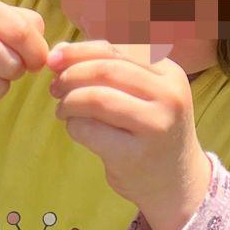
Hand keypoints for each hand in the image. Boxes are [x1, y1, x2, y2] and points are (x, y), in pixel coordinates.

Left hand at [48, 39, 212, 229]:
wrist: (176, 181)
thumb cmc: (150, 131)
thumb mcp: (143, 93)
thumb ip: (109, 69)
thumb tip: (59, 52)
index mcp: (168, 72)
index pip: (116, 48)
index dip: (79, 50)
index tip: (54, 59)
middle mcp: (168, 95)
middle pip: (105, 70)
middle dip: (70, 75)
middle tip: (54, 87)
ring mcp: (155, 125)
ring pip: (97, 98)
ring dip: (69, 101)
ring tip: (62, 109)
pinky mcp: (136, 155)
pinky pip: (89, 130)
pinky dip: (73, 126)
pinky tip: (74, 128)